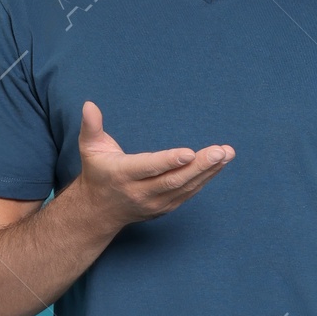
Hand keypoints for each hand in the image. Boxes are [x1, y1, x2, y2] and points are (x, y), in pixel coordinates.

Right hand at [76, 100, 233, 226]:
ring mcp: (155, 203)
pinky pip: (188, 193)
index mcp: (122, 175)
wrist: (99, 210)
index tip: (189, 153)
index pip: (149, 168)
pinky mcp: (165, 207)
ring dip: (209, 171)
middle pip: (173, 180)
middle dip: (200, 166)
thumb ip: (91, 126)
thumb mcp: (89, 148)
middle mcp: (140, 192)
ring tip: (227, 154)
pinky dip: (205, 179)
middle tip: (221, 151)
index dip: (169, 161)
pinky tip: (219, 165)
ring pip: (185, 187)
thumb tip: (89, 105)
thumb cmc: (97, 171)